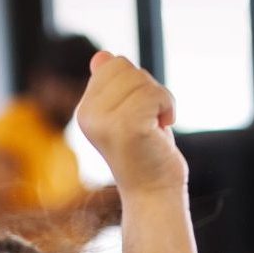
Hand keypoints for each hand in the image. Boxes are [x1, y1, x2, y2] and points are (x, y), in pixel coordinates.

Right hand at [75, 50, 186, 195]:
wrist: (154, 196)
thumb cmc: (146, 156)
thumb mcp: (128, 115)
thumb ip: (114, 87)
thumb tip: (102, 56)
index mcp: (85, 110)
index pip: (112, 64)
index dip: (136, 83)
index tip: (140, 112)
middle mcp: (88, 114)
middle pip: (125, 66)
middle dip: (148, 89)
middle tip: (150, 120)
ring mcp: (105, 121)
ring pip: (142, 80)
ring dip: (160, 100)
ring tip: (156, 127)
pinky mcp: (127, 127)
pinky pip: (155, 95)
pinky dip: (168, 107)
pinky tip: (163, 129)